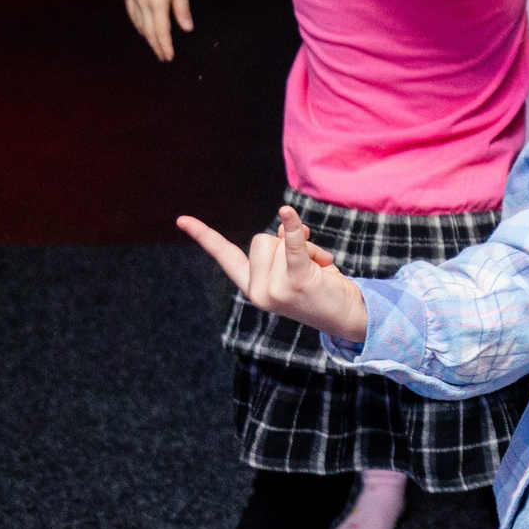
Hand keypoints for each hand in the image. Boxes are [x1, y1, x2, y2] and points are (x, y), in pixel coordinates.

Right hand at [124, 0, 191, 60]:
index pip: (161, 32)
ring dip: (148, 37)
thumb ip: (182, 9)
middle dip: (157, 45)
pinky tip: (142, 28)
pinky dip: (138, 24)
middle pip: (150, 31)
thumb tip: (187, 29)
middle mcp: (143, 3)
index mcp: (157, 3)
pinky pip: (132, 13)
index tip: (169, 57)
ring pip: (140, 23)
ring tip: (155, 46)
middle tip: (163, 57)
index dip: (165, 46)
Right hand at [179, 206, 365, 340]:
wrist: (347, 316)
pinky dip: (294, 228)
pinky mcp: (295, 283)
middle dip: (287, 243)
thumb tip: (287, 221)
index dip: (204, 237)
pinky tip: (289, 213)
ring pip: (279, 240)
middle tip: (310, 264)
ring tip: (320, 267)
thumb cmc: (320, 287)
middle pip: (261, 239)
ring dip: (307, 245)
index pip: (224, 256)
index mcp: (251, 286)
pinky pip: (293, 246)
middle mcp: (257, 292)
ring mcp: (274, 290)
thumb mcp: (296, 263)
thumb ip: (284, 243)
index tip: (181, 219)